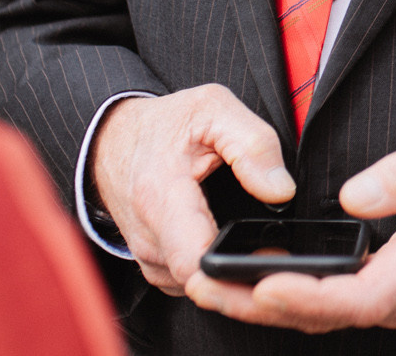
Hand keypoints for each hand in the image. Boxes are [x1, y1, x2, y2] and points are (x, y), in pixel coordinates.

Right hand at [91, 85, 295, 296]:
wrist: (113, 139)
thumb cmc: (162, 125)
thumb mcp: (214, 110)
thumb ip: (253, 145)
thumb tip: (281, 190)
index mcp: (162, 200)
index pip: (195, 263)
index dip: (235, 274)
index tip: (267, 261)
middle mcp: (150, 239)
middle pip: (206, 282)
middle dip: (244, 274)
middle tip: (277, 251)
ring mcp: (149, 258)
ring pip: (200, 285)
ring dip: (229, 271)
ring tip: (255, 244)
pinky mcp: (154, 266)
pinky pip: (189, 280)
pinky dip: (212, 268)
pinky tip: (229, 244)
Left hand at [184, 129, 395, 332]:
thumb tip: (354, 196)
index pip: (361, 295)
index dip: (308, 295)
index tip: (263, 284)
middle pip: (327, 317)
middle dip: (262, 306)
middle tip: (207, 284)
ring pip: (322, 319)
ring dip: (264, 308)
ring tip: (212, 285)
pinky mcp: (385, 299)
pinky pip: (329, 309)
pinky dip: (286, 301)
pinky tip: (250, 284)